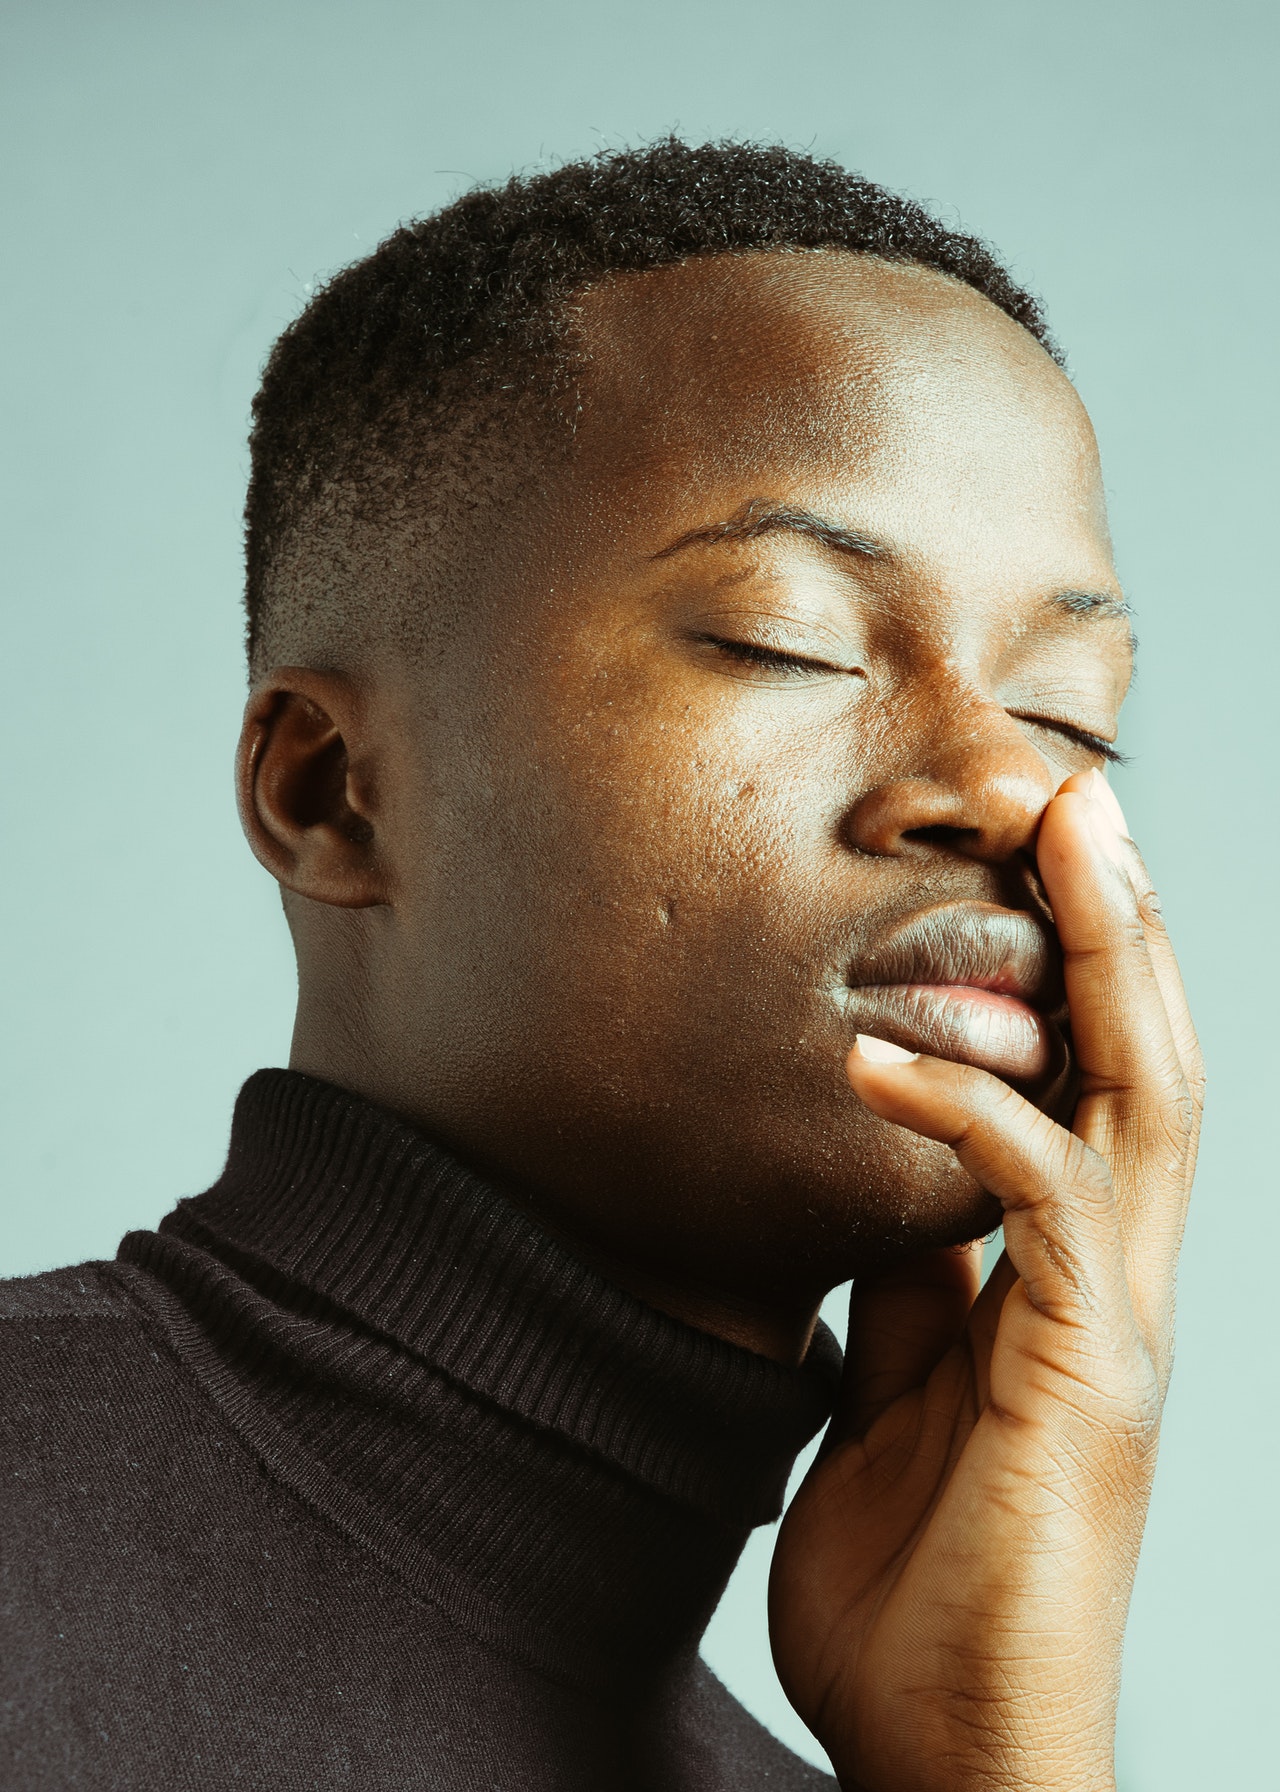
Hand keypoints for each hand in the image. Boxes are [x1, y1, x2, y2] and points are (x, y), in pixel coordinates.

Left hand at [767, 770, 1202, 1791]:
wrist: (951, 1754)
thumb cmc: (916, 1581)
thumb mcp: (886, 1390)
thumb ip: (902, 1277)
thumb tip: (875, 1171)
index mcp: (1066, 1277)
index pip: (1092, 1079)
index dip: (1073, 955)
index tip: (1020, 845)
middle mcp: (1115, 1281)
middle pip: (1147, 1052)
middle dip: (1115, 912)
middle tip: (1066, 786)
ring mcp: (1111, 1326)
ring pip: (1144, 1099)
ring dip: (1103, 958)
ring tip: (1049, 834)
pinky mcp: (1083, 1380)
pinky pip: (1043, 1210)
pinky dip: (972, 1117)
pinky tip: (881, 1066)